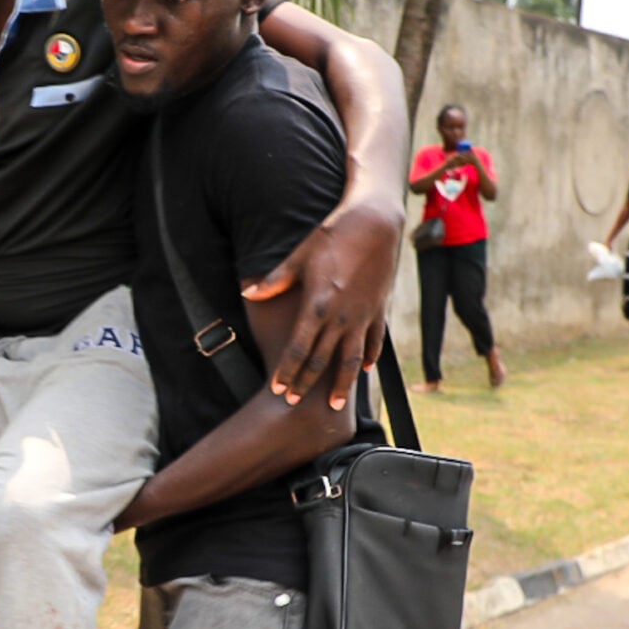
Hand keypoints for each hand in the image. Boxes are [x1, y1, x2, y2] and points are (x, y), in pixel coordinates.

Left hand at [242, 200, 401, 410]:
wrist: (376, 224)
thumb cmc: (334, 235)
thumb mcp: (301, 256)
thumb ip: (276, 280)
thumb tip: (248, 293)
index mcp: (318, 305)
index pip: (298, 348)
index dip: (287, 370)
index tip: (278, 389)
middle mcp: (341, 316)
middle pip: (321, 360)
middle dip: (306, 383)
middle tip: (294, 404)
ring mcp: (363, 315)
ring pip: (351, 359)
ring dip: (343, 384)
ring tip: (335, 405)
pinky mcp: (379, 309)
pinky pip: (374, 341)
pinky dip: (369, 357)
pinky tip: (365, 370)